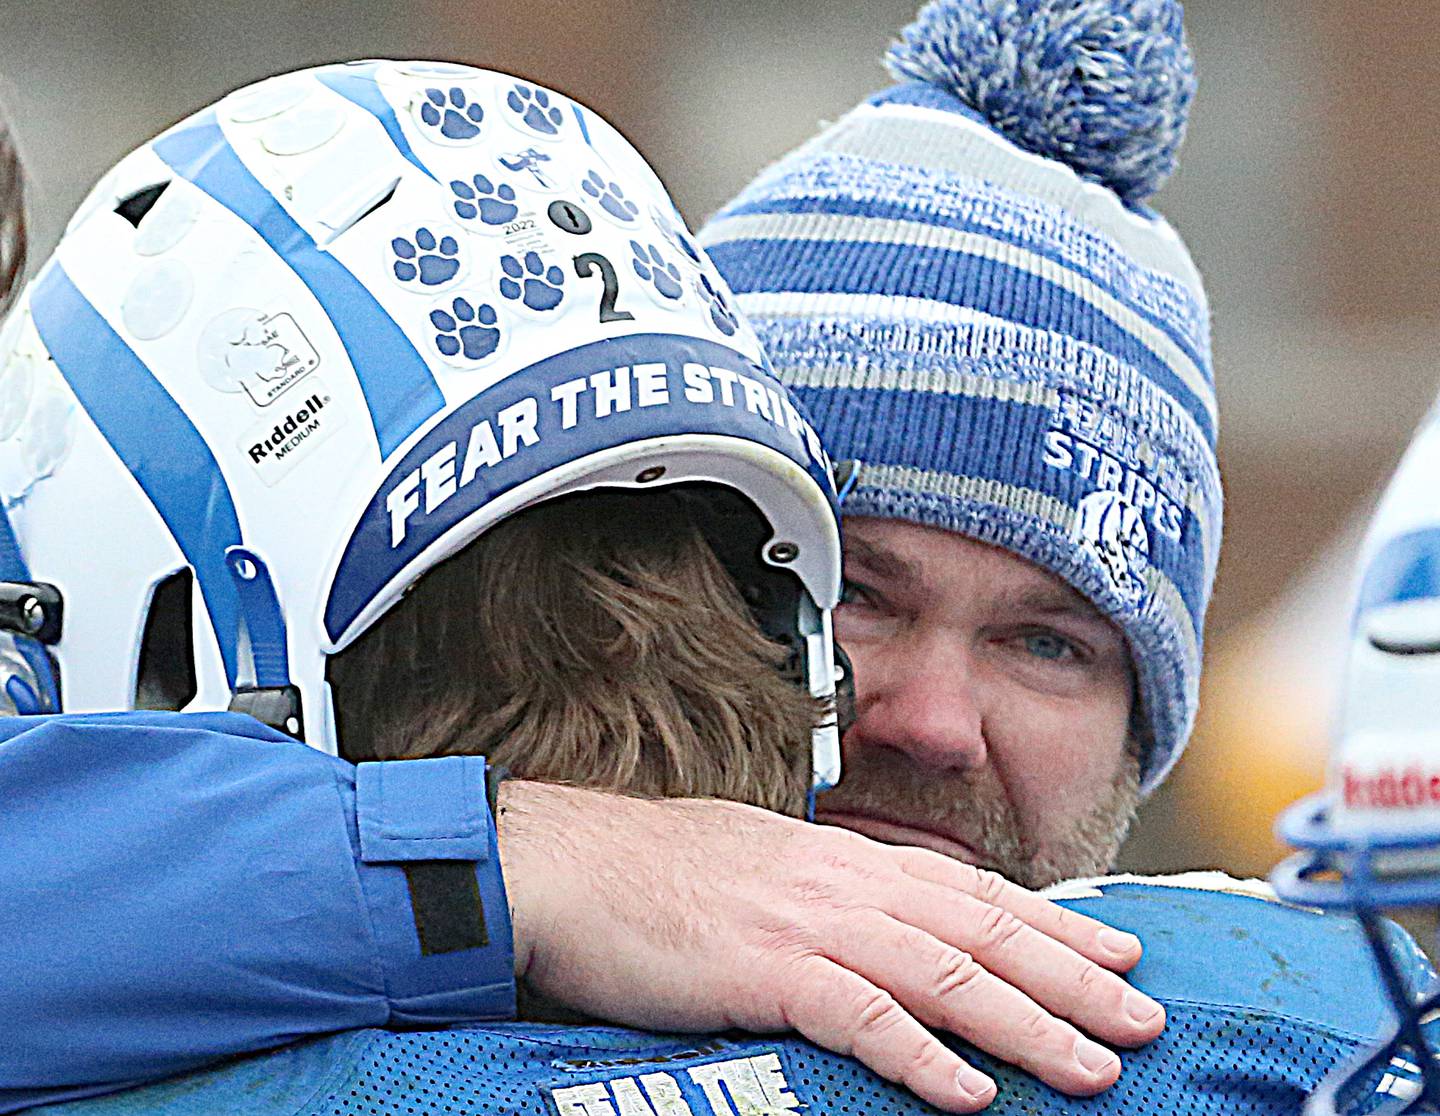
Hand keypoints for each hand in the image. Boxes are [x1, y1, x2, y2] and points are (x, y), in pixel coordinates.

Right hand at [498, 782, 1164, 1112]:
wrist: (561, 861)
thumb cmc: (648, 872)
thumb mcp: (753, 868)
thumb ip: (820, 895)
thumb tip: (870, 928)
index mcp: (838, 860)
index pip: (968, 891)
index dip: (1051, 923)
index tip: (1116, 952)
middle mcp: (839, 882)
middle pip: (979, 930)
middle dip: (1070, 977)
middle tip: (1144, 1017)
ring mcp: (805, 922)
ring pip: (942, 972)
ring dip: (1026, 1022)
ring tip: (1094, 1066)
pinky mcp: (762, 968)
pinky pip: (859, 1016)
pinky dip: (921, 1056)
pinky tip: (970, 1093)